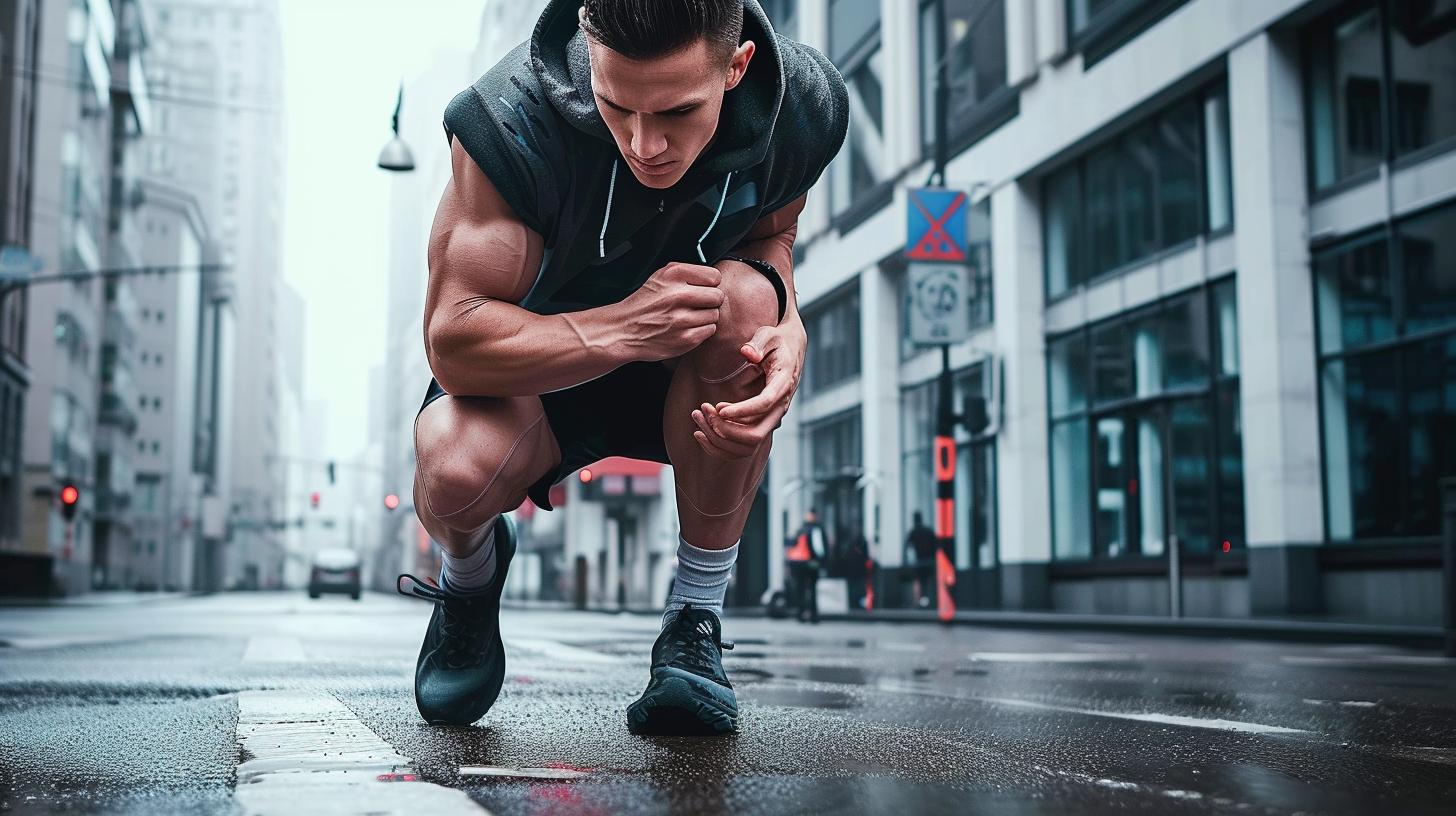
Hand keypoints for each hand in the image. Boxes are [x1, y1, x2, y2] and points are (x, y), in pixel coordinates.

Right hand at [615, 262, 723, 360]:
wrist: (624, 330)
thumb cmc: (645, 303)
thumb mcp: (661, 276)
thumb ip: (687, 273)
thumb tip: (714, 279)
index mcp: (674, 275)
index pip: (714, 277)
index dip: (709, 284)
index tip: (700, 289)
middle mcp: (678, 295)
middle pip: (718, 296)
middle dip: (710, 301)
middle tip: (697, 305)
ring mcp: (682, 319)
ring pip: (715, 315)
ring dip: (705, 317)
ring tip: (688, 318)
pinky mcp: (686, 338)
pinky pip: (709, 331)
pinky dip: (701, 331)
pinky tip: (686, 328)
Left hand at [690, 319, 806, 458]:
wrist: (792, 351)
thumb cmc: (777, 341)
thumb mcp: (769, 334)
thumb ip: (758, 342)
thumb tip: (747, 353)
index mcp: (783, 383)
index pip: (764, 404)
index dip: (741, 410)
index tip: (718, 408)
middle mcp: (781, 405)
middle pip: (757, 434)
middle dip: (728, 429)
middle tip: (706, 411)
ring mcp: (774, 416)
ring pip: (750, 443)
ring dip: (723, 436)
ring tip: (700, 417)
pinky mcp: (766, 421)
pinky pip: (746, 443)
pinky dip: (724, 442)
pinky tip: (704, 429)